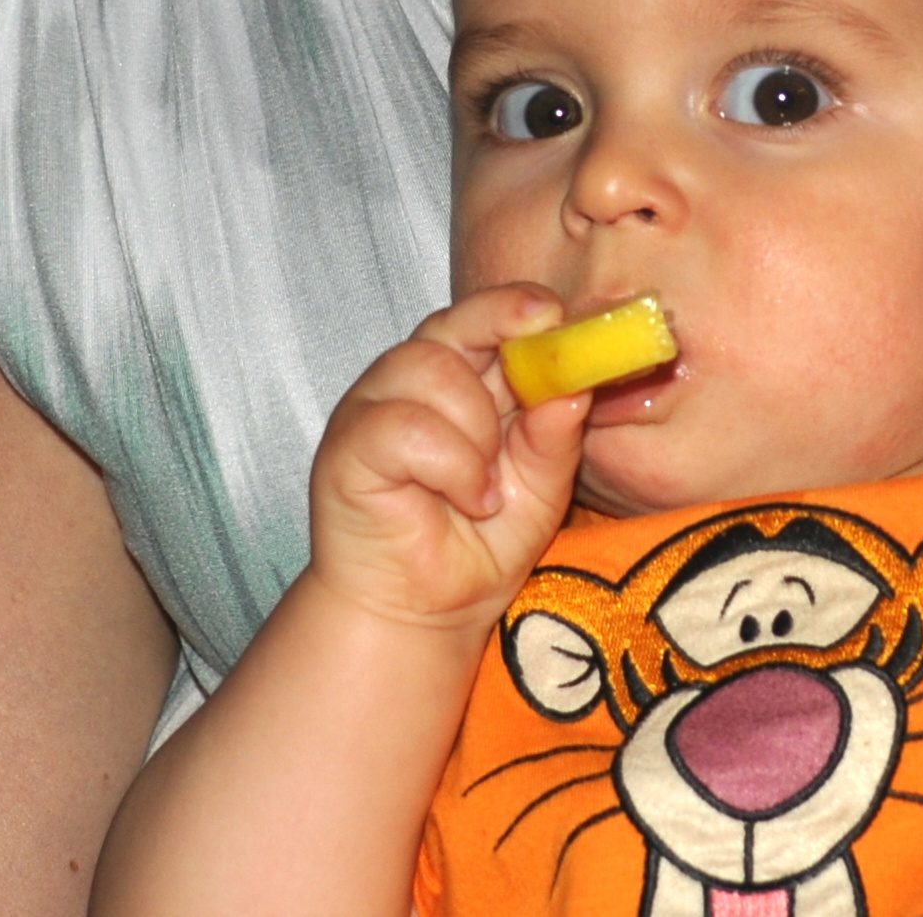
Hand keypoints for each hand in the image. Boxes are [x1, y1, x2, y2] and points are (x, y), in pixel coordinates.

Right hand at [307, 285, 587, 633]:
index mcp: (460, 379)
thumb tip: (576, 388)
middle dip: (499, 339)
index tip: (555, 315)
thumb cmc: (476, 546)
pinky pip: (405, 426)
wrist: (419, 615)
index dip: (517, 307)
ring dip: (477, 432)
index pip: (484, 316)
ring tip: (487, 489)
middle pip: (452, 323)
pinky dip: (450, 465)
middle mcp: (411, 381)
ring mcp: (372, 408)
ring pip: (431, 369)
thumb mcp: (539, 491)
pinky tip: (466, 500)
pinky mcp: (347, 446)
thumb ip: (554, 439)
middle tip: (532, 393)